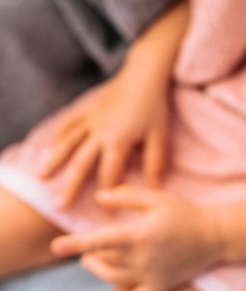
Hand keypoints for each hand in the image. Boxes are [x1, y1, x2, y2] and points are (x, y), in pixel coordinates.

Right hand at [39, 73, 169, 208]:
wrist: (144, 73)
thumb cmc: (154, 105)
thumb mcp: (160, 134)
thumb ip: (156, 161)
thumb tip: (155, 189)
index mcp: (119, 140)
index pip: (110, 175)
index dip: (106, 196)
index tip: (102, 217)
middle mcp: (100, 132)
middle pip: (82, 163)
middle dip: (71, 186)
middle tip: (58, 206)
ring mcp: (90, 119)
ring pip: (68, 143)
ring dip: (55, 161)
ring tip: (41, 178)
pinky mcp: (86, 108)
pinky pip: (67, 123)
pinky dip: (56, 137)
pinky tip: (47, 148)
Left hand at [50, 186, 220, 290]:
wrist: (215, 235)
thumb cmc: (185, 213)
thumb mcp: (157, 198)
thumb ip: (127, 196)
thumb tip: (100, 197)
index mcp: (140, 234)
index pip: (101, 239)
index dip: (76, 242)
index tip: (56, 245)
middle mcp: (143, 258)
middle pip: (104, 259)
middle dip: (88, 253)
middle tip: (84, 247)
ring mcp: (151, 276)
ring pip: (113, 278)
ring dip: (98, 270)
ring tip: (91, 261)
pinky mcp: (160, 287)